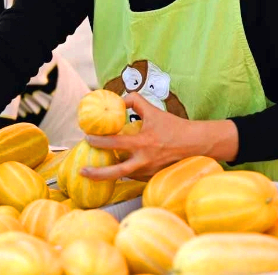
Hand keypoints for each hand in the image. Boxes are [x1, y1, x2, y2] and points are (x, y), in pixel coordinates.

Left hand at [81, 92, 238, 181]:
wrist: (195, 144)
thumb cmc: (173, 126)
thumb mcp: (154, 110)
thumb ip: (135, 101)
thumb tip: (117, 99)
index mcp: (143, 142)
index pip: (115, 143)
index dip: (98, 141)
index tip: (87, 138)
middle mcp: (144, 161)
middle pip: (115, 172)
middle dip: (96, 173)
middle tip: (82, 169)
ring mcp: (148, 172)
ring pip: (123, 175)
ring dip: (109, 173)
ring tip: (95, 169)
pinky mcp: (152, 178)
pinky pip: (134, 176)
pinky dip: (124, 171)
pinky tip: (116, 167)